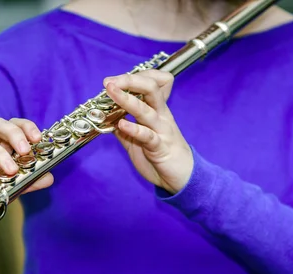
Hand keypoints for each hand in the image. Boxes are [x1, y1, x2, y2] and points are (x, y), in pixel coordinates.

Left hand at [104, 70, 193, 194]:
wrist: (184, 178)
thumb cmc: (162, 156)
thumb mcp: (139, 139)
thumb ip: (125, 129)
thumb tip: (107, 120)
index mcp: (157, 110)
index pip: (152, 82)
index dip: (133, 76)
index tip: (113, 80)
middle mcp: (161, 116)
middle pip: (151, 88)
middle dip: (129, 80)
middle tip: (109, 82)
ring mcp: (162, 131)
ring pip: (146, 109)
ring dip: (127, 99)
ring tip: (112, 92)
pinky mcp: (160, 148)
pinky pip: (148, 136)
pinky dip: (134, 129)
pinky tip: (122, 124)